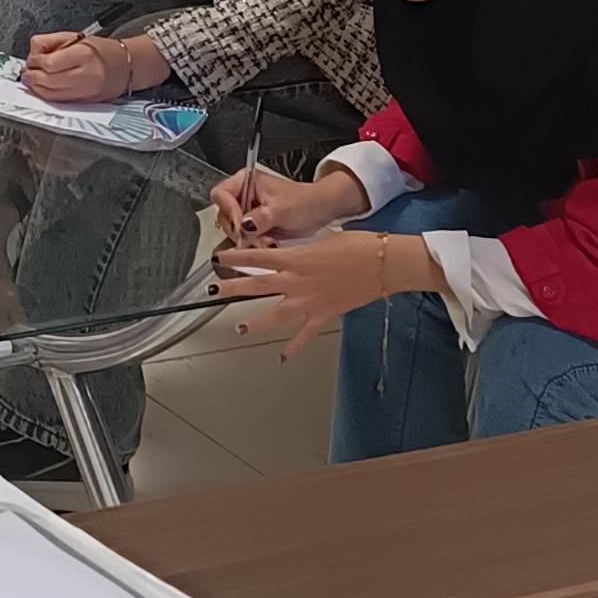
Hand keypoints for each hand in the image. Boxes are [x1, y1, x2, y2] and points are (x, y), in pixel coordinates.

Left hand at [21, 28, 157, 104]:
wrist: (127, 66)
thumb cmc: (101, 50)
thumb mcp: (76, 37)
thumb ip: (50, 42)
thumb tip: (32, 55)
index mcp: (84, 54)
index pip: (49, 63)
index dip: (35, 63)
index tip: (31, 60)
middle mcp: (87, 75)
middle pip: (49, 81)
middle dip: (32, 78)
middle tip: (26, 74)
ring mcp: (87, 91)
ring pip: (52, 95)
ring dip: (37, 89)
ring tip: (31, 82)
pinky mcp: (87, 102)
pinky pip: (61, 101)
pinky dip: (48, 96)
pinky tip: (43, 89)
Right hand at [206, 159, 366, 247]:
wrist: (320, 211)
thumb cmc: (305, 201)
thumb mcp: (281, 209)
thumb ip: (260, 218)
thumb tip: (243, 227)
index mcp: (246, 182)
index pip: (221, 194)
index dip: (228, 210)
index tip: (241, 226)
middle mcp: (243, 196)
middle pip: (225, 215)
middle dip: (240, 230)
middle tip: (254, 238)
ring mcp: (248, 211)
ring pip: (234, 230)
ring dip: (248, 240)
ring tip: (267, 242)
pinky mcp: (254, 226)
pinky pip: (245, 239)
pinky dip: (255, 244)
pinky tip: (269, 244)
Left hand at [215, 227, 429, 357]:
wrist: (384, 263)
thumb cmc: (359, 246)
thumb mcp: (323, 240)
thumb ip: (302, 250)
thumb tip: (291, 253)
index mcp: (297, 258)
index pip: (257, 256)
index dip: (235, 256)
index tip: (218, 257)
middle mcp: (298, 281)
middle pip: (258, 285)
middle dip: (232, 288)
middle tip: (213, 291)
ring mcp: (310, 301)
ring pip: (275, 315)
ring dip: (255, 322)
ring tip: (239, 328)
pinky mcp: (324, 315)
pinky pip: (304, 335)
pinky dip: (292, 347)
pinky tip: (282, 357)